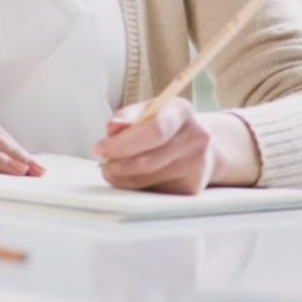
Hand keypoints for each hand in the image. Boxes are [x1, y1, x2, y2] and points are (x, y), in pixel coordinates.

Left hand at [93, 99, 258, 193]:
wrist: (202, 145)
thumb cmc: (164, 124)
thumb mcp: (145, 110)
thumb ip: (126, 117)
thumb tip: (112, 128)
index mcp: (181, 111)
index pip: (153, 130)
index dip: (122, 143)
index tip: (99, 148)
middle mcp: (196, 138)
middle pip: (148, 159)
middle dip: (117, 164)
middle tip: (103, 164)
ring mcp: (198, 165)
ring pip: (148, 179)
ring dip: (122, 177)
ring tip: (112, 169)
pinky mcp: (193, 187)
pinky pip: (154, 190)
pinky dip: (137, 185)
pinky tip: (133, 175)